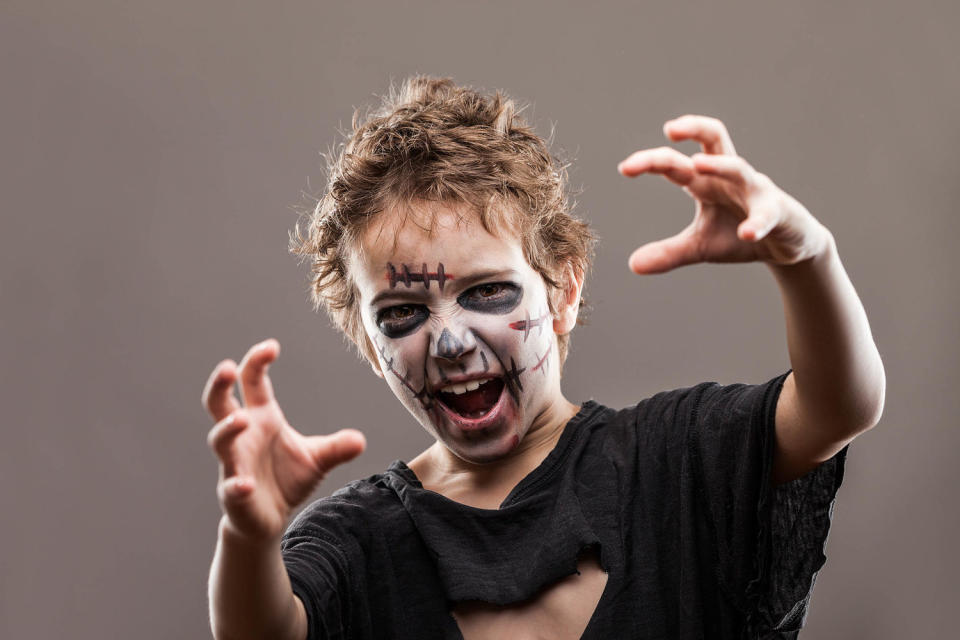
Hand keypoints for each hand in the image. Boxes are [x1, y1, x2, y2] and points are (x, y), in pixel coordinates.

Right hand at [202, 339, 365, 542]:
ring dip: (228, 429)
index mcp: (262, 418)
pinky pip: (231, 485)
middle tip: (226, 368)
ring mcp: (234, 463)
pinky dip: (237, 484)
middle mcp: (243, 436)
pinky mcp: (233, 492)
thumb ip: (336, 447)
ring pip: (220, 440)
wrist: (268, 518)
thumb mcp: (317, 459)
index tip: (271, 346)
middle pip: (219, 404)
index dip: (256, 363)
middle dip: (219, 385)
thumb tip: (361, 440)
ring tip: (241, 419)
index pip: (253, 383)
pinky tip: (246, 485)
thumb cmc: (286, 478)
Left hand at [618, 115, 831, 273]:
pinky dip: (756, 222)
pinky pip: (767, 213)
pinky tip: (746, 233)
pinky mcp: (778, 211)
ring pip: (739, 168)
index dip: (652, 161)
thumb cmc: (738, 235)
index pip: (676, 163)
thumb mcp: (699, 246)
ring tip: (698, 165)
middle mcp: (729, 177)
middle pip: (713, 140)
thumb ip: (668, 253)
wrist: (787, 246)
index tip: (625, 168)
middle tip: (668, 130)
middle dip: (693, 129)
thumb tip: (632, 265)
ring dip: (719, 165)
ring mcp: (756, 190)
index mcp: (705, 182)